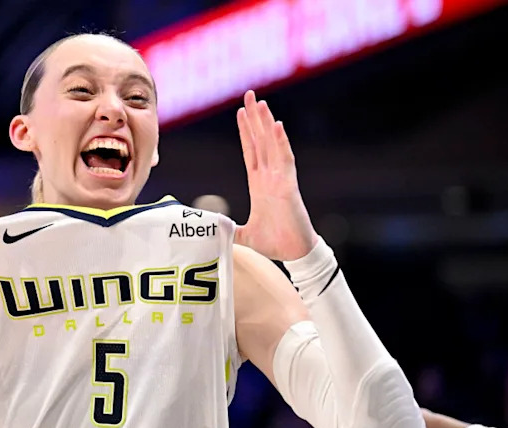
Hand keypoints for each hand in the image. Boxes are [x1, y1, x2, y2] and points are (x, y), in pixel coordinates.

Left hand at [234, 90, 317, 260]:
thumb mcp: (244, 235)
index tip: (240, 113)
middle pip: (261, 141)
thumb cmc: (274, 242)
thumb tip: (213, 230)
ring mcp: (280, 179)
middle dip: (254, 118)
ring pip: (272, 145)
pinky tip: (277, 126)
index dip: (245, 132)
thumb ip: (229, 229)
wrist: (293, 253)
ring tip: (260, 103)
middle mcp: (270, 177)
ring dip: (266, 124)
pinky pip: (285, 160)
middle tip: (249, 95)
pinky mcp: (289, 187)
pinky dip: (281, 143)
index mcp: (259, 184)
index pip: (251, 151)